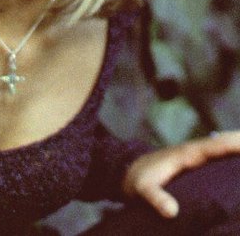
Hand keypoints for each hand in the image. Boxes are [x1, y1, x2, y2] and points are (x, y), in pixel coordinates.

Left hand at [122, 130, 239, 218]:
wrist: (128, 171)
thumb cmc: (138, 178)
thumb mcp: (142, 189)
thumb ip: (155, 198)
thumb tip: (172, 212)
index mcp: (189, 153)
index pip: (217, 146)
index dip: (236, 144)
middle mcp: (198, 152)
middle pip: (228, 144)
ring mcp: (199, 158)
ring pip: (226, 150)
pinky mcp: (199, 166)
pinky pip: (222, 159)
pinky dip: (235, 158)